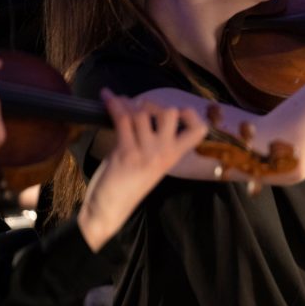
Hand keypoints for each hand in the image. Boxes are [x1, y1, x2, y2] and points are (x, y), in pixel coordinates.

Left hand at [77, 89, 206, 251]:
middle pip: (169, 113)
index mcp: (174, 156)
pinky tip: (106, 97)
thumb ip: (156, 144)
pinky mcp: (125, 152)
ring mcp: (146, 152)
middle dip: (152, 104)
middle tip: (138, 109)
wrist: (110, 209)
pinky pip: (122, 119)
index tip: (179, 110)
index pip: (198, 131)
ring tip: (119, 102)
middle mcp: (164, 152)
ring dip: (128, 102)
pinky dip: (113, 104)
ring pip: (142, 113)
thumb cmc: (130, 187)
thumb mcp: (152, 165)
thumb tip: (147, 112)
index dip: (191, 115)